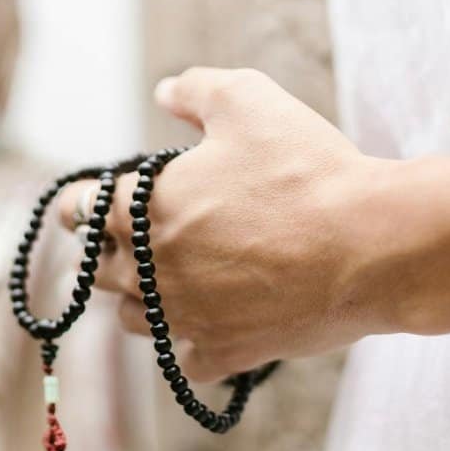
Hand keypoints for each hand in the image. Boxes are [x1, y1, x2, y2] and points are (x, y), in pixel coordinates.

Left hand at [58, 68, 395, 380]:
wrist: (369, 245)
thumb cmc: (306, 170)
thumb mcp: (248, 100)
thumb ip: (196, 90)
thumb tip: (164, 93)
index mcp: (143, 210)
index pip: (80, 210)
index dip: (82, 203)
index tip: (86, 205)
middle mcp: (151, 271)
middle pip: (100, 272)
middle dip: (106, 255)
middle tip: (120, 245)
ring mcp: (186, 318)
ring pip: (135, 321)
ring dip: (141, 302)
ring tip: (162, 287)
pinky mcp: (225, 352)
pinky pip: (188, 361)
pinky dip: (195, 346)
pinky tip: (212, 329)